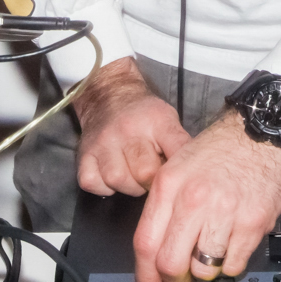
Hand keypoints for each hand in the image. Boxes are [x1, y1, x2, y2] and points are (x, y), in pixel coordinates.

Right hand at [75, 58, 190, 197]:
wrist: (109, 95)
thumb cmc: (143, 114)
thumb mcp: (169, 120)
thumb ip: (181, 145)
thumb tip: (196, 174)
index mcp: (156, 121)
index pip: (176, 150)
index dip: (181, 172)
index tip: (181, 181)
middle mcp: (128, 130)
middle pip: (145, 172)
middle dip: (152, 183)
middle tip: (154, 179)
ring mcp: (103, 142)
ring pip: (118, 180)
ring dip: (129, 186)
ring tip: (134, 177)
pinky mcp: (84, 155)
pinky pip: (93, 183)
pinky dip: (104, 187)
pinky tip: (113, 176)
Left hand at [132, 108, 280, 281]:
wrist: (258, 132)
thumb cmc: (219, 150)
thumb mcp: (178, 168)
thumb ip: (164, 208)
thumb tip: (155, 252)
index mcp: (169, 186)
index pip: (145, 243)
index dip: (145, 275)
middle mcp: (193, 199)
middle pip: (171, 263)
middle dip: (174, 281)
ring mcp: (224, 212)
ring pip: (204, 269)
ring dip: (206, 269)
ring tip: (212, 250)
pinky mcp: (252, 222)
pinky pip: (234, 264)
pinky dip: (231, 263)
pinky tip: (232, 243)